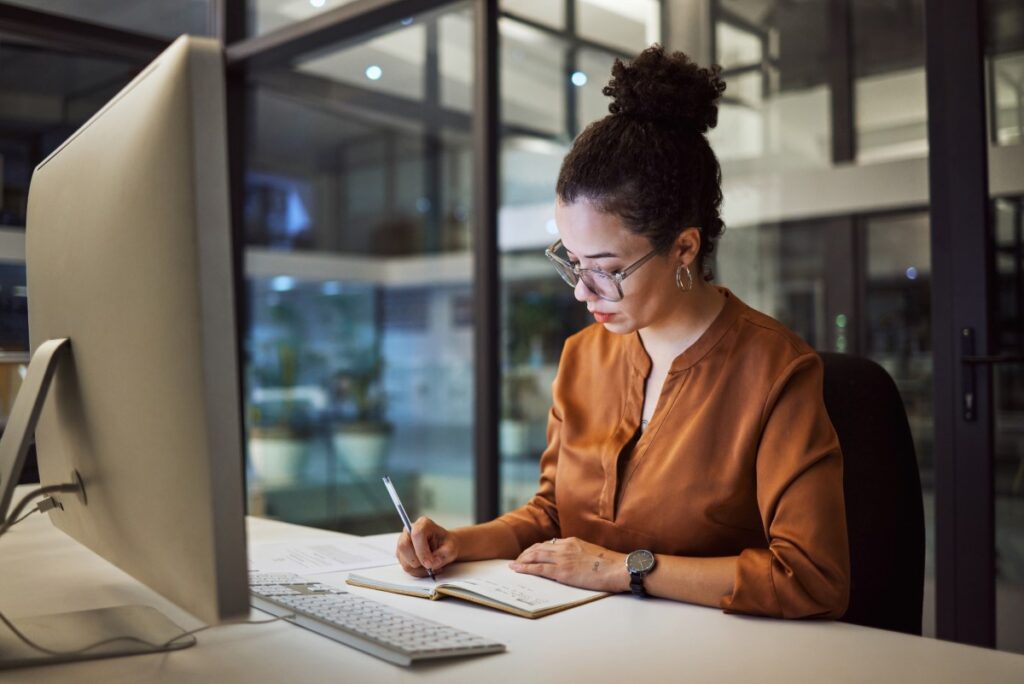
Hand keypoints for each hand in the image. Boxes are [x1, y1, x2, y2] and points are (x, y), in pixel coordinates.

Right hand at [395, 516, 459, 577]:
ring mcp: (404, 543)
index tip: (429, 563)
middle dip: (417, 561)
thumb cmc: (447, 544)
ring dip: (419, 568)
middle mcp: (410, 531)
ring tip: (432, 567)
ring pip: (404, 559)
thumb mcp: (451, 548)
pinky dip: (417, 572)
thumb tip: (431, 563)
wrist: (445, 547)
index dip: (422, 551)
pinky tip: (426, 568)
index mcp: (423, 524)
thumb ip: (443, 555)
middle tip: (430, 566)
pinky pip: (406, 567)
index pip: (416, 534)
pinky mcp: (402, 554)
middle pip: (404, 546)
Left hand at [509, 537, 628, 592]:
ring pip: (535, 556)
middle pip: (539, 548)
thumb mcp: (593, 552)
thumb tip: (575, 560)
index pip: (549, 543)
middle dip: (526, 554)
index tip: (530, 553)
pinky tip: (517, 569)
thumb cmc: (612, 564)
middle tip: (518, 559)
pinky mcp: (563, 571)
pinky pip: (539, 569)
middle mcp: (565, 547)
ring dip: (522, 560)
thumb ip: (581, 554)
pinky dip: (526, 568)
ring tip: (514, 565)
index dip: (537, 548)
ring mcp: (563, 558)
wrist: (620, 568)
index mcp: (573, 541)